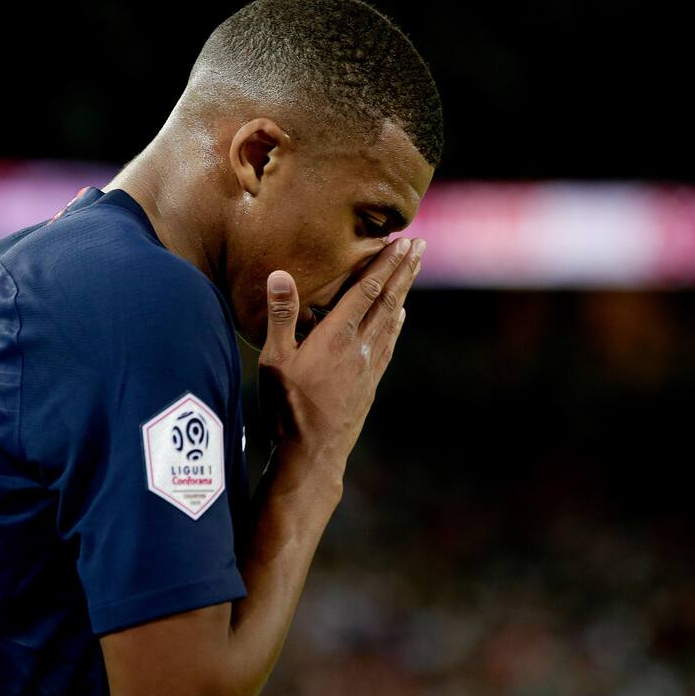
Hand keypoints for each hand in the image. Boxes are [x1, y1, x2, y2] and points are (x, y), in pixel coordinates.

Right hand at [258, 237, 425, 486]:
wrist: (314, 453)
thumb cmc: (287, 407)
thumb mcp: (275, 361)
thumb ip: (281, 316)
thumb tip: (279, 274)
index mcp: (337, 336)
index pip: (367, 290)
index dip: (384, 264)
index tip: (401, 242)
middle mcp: (359, 347)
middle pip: (387, 300)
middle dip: (403, 270)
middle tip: (419, 245)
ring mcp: (368, 366)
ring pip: (391, 320)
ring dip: (403, 292)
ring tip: (414, 270)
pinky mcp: (369, 383)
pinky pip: (388, 344)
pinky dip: (396, 324)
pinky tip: (400, 316)